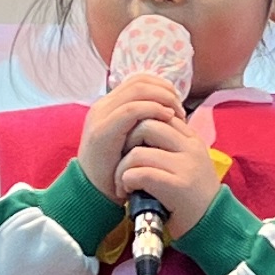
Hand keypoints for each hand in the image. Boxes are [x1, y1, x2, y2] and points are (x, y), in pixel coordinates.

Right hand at [75, 67, 187, 193]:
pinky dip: (153, 110)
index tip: (177, 100)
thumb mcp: (131, 140)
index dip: (161, 85)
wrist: (94, 194)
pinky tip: (167, 118)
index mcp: (109, 106)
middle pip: (139, 81)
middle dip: (165, 90)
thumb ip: (142, 123)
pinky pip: (132, 110)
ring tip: (176, 114)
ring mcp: (101, 117)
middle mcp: (102, 106)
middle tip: (180, 107)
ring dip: (162, 98)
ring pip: (137, 90)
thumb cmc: (117, 169)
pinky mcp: (103, 131)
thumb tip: (168, 108)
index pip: (138, 80)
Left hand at [114, 113, 225, 239]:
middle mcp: (190, 147)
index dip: (137, 127)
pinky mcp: (177, 186)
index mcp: (191, 138)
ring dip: (122, 168)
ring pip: (137, 152)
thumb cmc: (192, 195)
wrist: (212, 224)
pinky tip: (128, 191)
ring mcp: (185, 166)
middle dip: (126, 142)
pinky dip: (127, 181)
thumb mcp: (187, 162)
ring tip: (123, 182)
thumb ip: (170, 145)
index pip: (159, 114)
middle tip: (124, 161)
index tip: (131, 146)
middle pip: (146, 125)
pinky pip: (140, 174)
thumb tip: (139, 129)